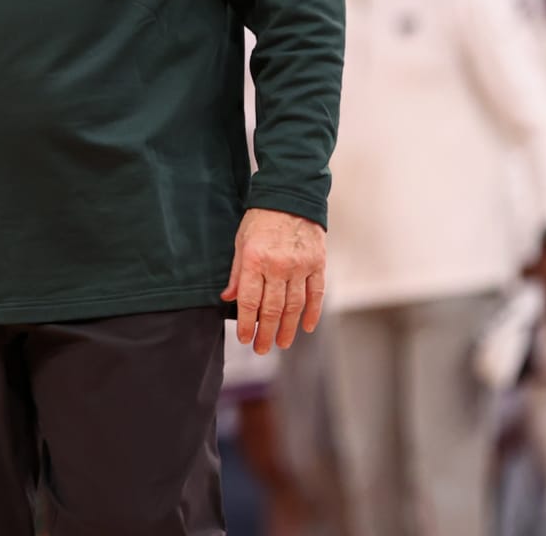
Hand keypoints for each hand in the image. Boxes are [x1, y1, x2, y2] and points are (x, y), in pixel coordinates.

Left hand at [221, 208, 325, 354]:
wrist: (291, 196)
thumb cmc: (261, 219)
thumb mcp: (241, 241)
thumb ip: (237, 272)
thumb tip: (228, 298)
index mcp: (255, 259)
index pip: (250, 301)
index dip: (247, 324)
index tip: (245, 339)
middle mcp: (278, 265)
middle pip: (272, 309)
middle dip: (266, 333)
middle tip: (262, 349)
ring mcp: (300, 265)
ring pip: (294, 306)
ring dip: (288, 328)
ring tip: (282, 343)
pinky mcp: (317, 263)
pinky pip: (315, 293)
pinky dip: (312, 312)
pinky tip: (307, 327)